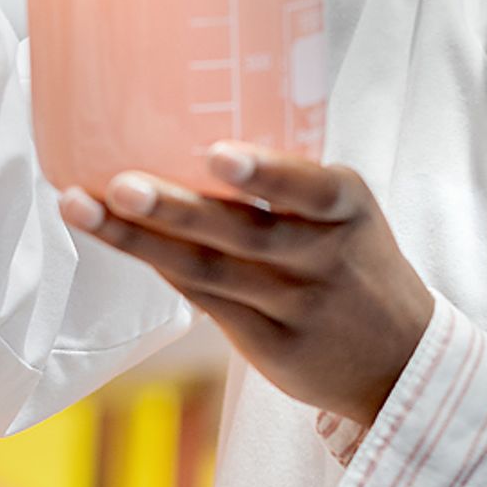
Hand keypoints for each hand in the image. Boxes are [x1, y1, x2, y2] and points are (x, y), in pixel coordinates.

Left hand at [60, 145, 434, 428]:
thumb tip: (188, 126)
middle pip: (243, 232)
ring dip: (141, 240)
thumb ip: (289, 181)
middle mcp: (324, 257)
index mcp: (347, 206)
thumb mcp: (347, 212)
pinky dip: (161, 269)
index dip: (266, 172)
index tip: (218, 153)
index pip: (309, 187)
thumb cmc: (357, 264)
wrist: (403, 360)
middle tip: (121, 184)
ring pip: (209, 271)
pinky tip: (116, 240)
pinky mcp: (272, 347)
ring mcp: (296, 307)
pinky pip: (206, 302)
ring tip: (83, 207)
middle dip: (177, 208)